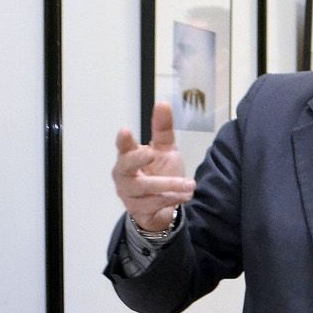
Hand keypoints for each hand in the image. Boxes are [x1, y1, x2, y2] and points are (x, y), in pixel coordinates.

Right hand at [113, 101, 195, 231]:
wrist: (163, 207)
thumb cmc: (159, 173)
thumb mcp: (165, 149)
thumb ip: (163, 129)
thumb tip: (163, 103)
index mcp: (128, 157)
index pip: (123, 147)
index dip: (123, 140)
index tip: (125, 131)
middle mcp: (124, 175)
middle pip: (125, 166)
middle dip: (137, 158)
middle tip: (151, 152)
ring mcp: (128, 194)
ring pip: (144, 188)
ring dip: (169, 185)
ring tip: (190, 184)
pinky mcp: (138, 210)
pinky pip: (154, 204)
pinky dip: (172, 198)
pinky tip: (187, 195)